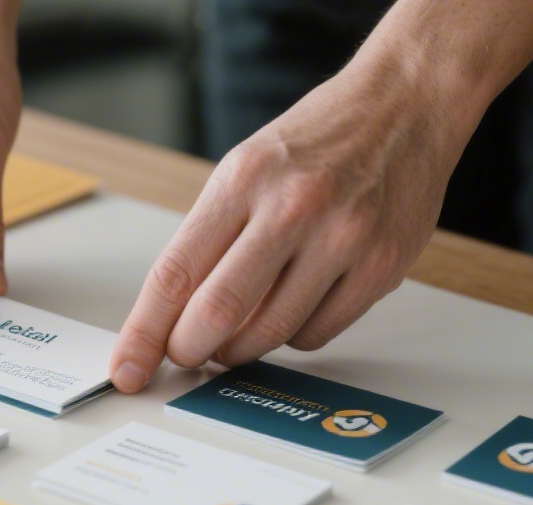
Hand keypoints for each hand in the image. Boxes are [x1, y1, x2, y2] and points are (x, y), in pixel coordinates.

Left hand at [108, 0, 532, 391]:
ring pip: (269, 335)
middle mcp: (293, 208)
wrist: (405, 106)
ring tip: (238, 329)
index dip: (144, 334)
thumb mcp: (245, 168)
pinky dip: (292, 336)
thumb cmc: (318, 141)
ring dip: (241, 348)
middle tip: (187, 354)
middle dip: (190, 350)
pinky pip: (316, 335)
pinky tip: (294, 306)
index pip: (175, 274)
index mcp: (244, 180)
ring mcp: (342, 239)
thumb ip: (209, 238)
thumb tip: (169, 318)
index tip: (127, 369)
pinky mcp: (381, 268)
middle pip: (219, 313)